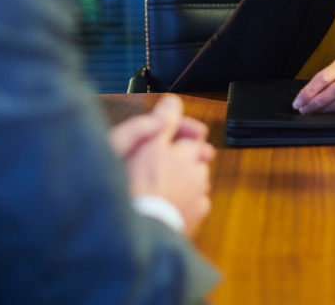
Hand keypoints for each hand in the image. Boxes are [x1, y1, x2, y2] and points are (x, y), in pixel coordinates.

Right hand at [117, 95, 215, 234]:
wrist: (139, 232)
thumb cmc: (136, 188)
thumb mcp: (143, 147)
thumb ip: (162, 122)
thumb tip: (173, 102)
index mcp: (185, 152)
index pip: (196, 132)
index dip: (181, 130)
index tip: (166, 133)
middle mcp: (197, 172)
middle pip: (198, 156)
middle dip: (184, 154)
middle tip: (159, 159)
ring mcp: (198, 196)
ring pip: (197, 179)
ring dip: (186, 177)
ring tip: (161, 183)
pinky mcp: (196, 217)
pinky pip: (196, 202)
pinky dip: (187, 200)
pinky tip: (168, 201)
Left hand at [292, 53, 334, 113]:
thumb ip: (325, 77)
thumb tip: (305, 95)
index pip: (323, 77)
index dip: (309, 91)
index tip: (298, 101)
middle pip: (334, 90)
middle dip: (316, 102)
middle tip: (304, 110)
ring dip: (327, 109)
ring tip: (314, 112)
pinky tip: (329, 114)